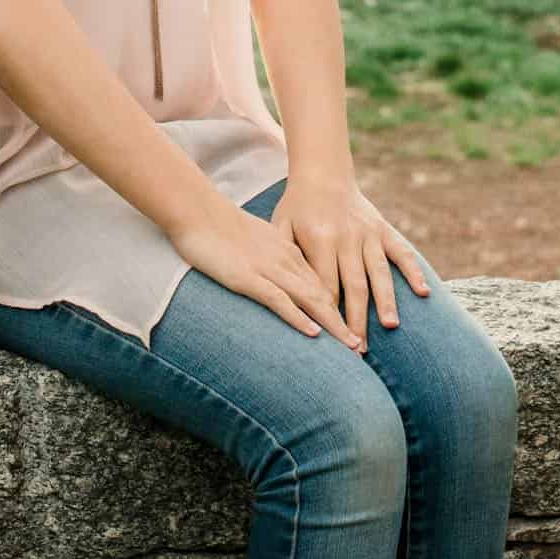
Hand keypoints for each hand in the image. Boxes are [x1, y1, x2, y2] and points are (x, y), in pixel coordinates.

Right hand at [168, 198, 368, 349]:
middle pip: (324, 295)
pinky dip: (298, 317)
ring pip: (310, 299)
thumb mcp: (256, 243)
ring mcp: (269, 269)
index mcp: (289, 253)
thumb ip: (272, 259)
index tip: (355, 329)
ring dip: (332, 325)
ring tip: (350, 346)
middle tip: (361, 348)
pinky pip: (279, 299)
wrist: (198, 210)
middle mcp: (286, 261)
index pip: (323, 284)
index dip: (341, 309)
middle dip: (344, 323)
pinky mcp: (249, 277)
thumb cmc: (221, 228)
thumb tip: (281, 281)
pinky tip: (313, 333)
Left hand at [269, 174, 430, 352]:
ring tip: (391, 326)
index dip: (327, 316)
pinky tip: (423, 293)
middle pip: (354, 286)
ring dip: (386, 300)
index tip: (330, 344)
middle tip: (360, 351)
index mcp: (320, 240)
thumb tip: (283, 297)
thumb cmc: (296, 207)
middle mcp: (347, 238)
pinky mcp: (383, 229)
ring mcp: (368, 234)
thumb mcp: (280, 227)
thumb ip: (284, 258)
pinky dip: (413, 271)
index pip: (325, 286)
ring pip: (379, 273)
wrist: (322, 173)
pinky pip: (401, 251)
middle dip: (357, 320)